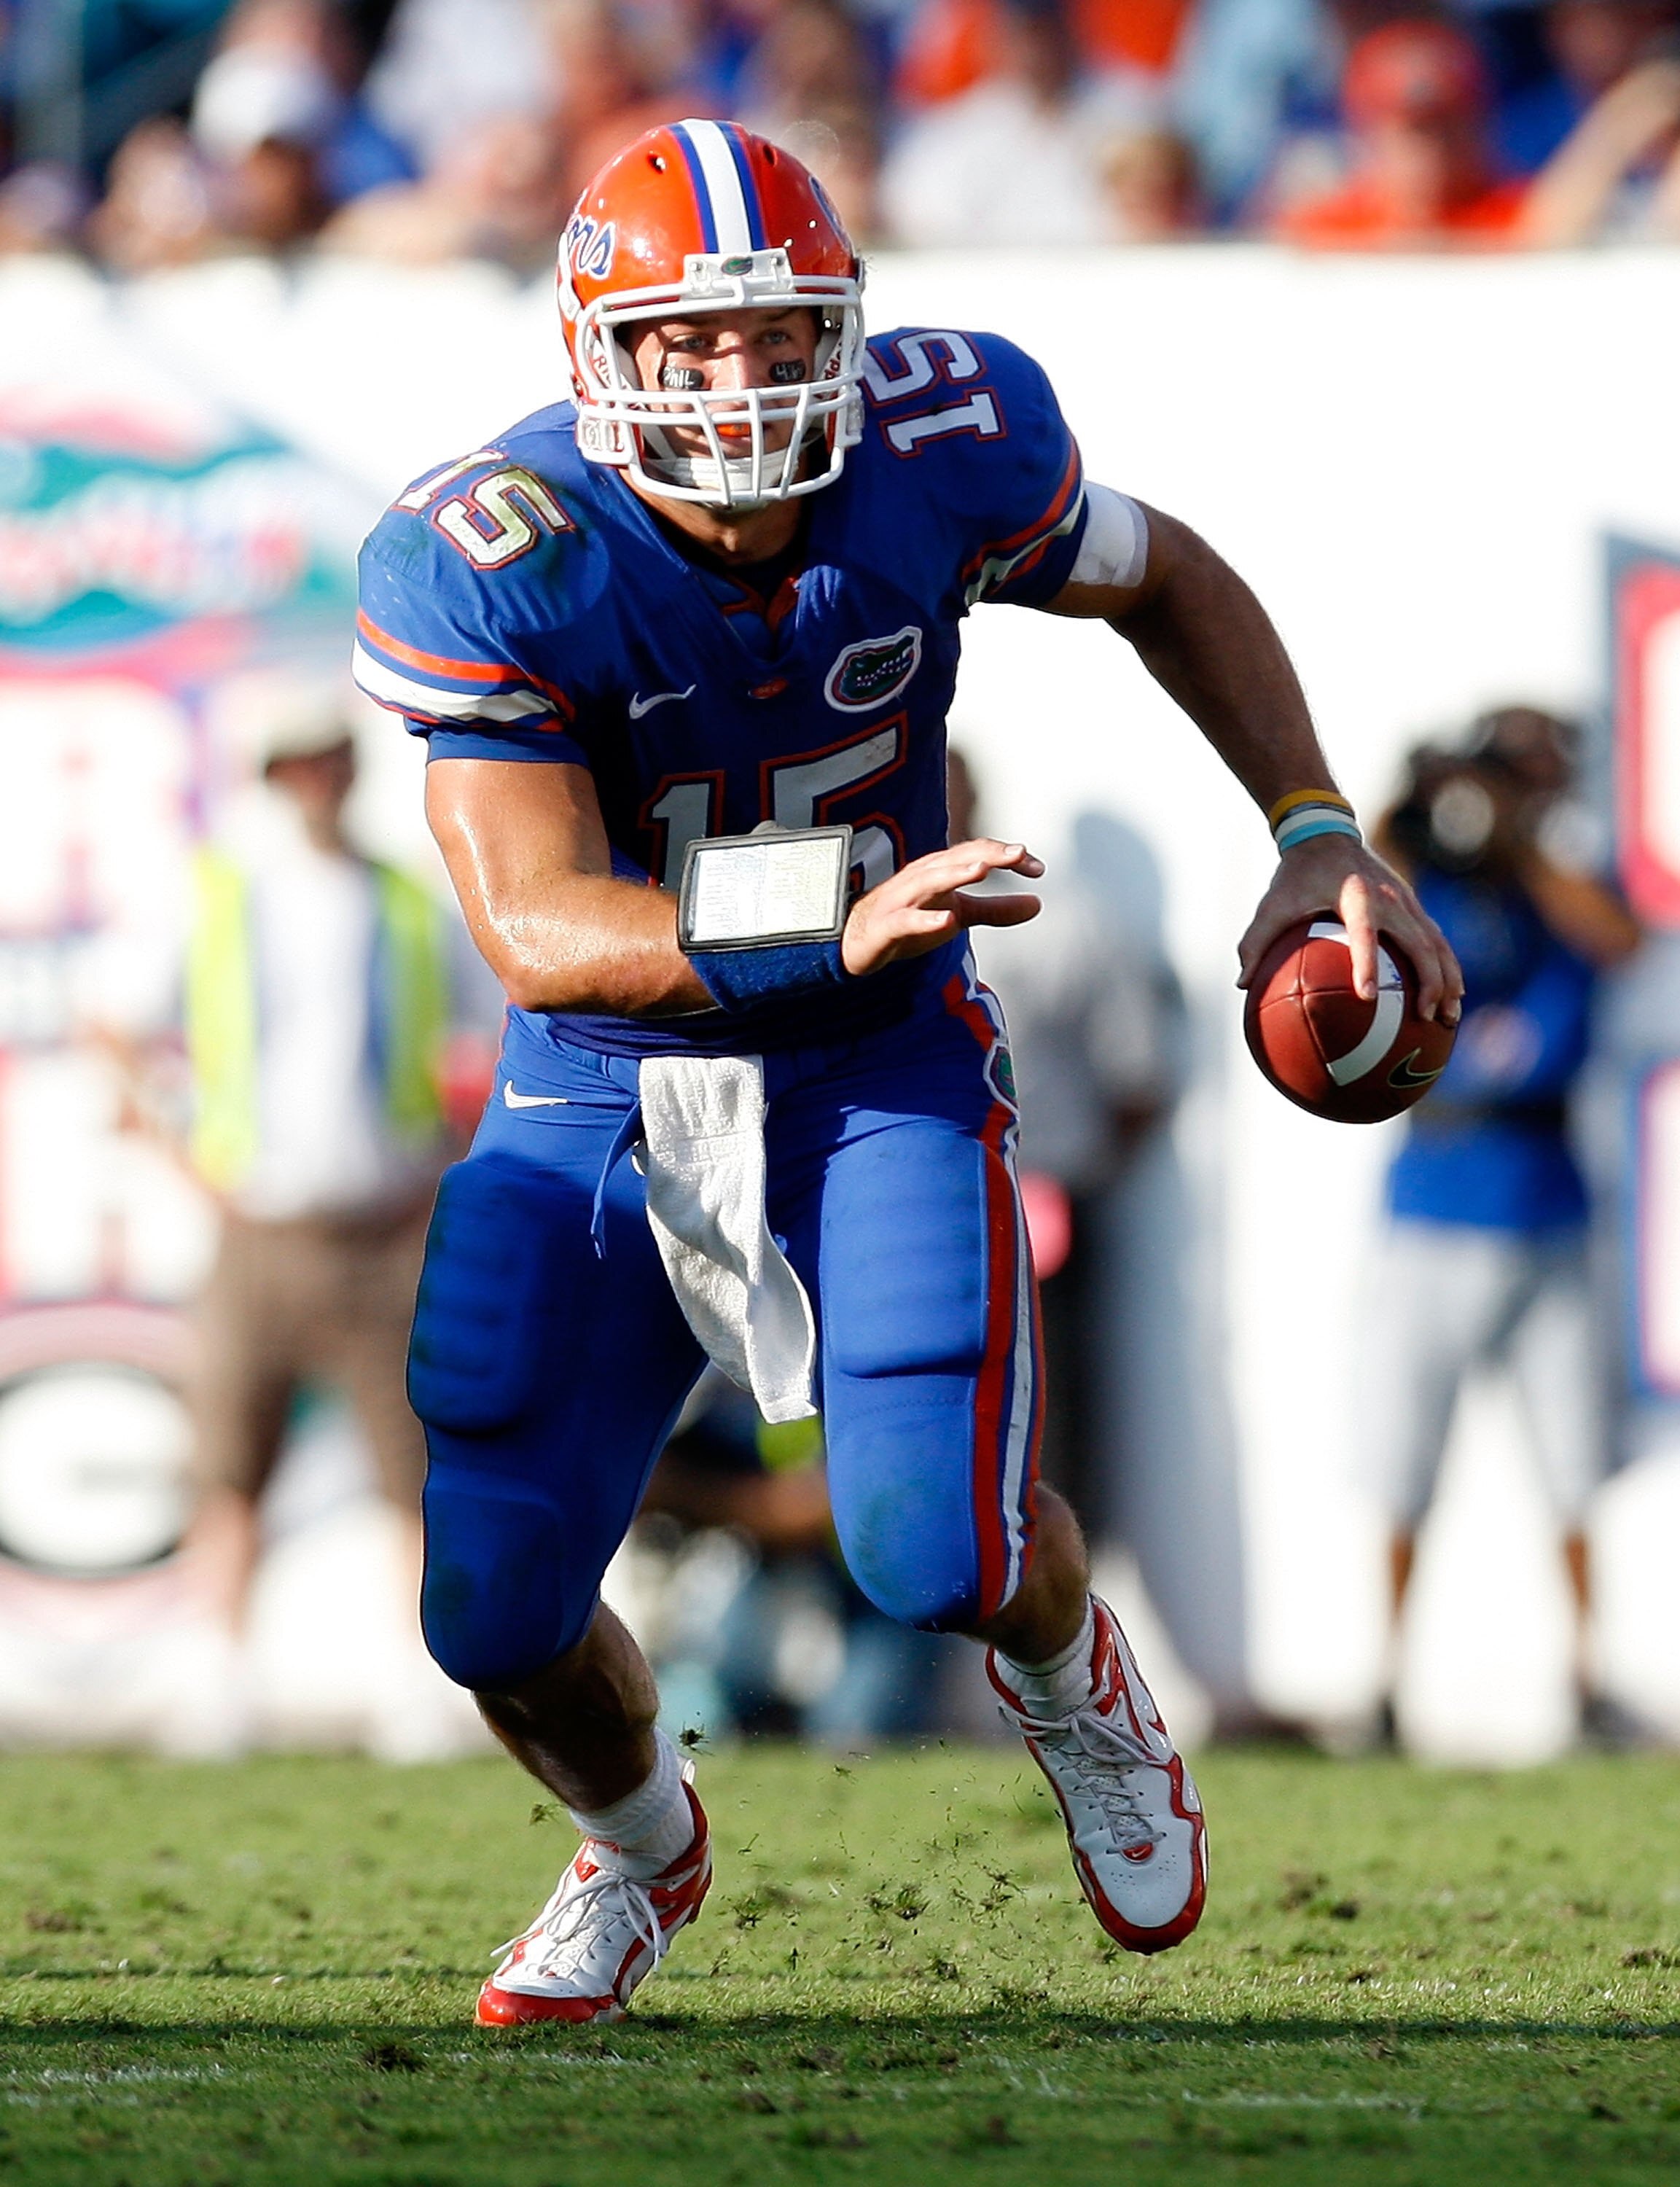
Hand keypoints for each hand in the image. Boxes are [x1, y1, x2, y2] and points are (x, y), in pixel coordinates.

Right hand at [842, 838, 1043, 977]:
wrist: (858, 939)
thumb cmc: (910, 917)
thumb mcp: (959, 914)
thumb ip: (996, 909)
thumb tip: (1037, 904)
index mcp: (941, 870)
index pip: (977, 854)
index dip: (1007, 857)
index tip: (1038, 868)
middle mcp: (922, 877)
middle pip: (956, 859)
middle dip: (987, 854)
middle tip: (1017, 853)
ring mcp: (902, 900)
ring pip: (930, 881)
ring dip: (956, 874)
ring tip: (983, 871)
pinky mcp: (887, 926)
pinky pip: (907, 921)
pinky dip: (926, 920)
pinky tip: (947, 921)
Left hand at [1236, 836, 1462, 1022]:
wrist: (1326, 835)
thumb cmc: (1296, 876)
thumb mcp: (1272, 905)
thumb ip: (1255, 942)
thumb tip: (1241, 985)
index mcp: (1354, 897)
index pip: (1364, 933)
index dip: (1367, 964)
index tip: (1368, 996)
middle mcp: (1388, 898)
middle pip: (1419, 943)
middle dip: (1428, 981)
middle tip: (1425, 1017)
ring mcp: (1407, 901)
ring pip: (1437, 944)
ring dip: (1447, 980)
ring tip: (1449, 1018)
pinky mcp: (1413, 905)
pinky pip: (1436, 940)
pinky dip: (1446, 968)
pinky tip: (1449, 997)